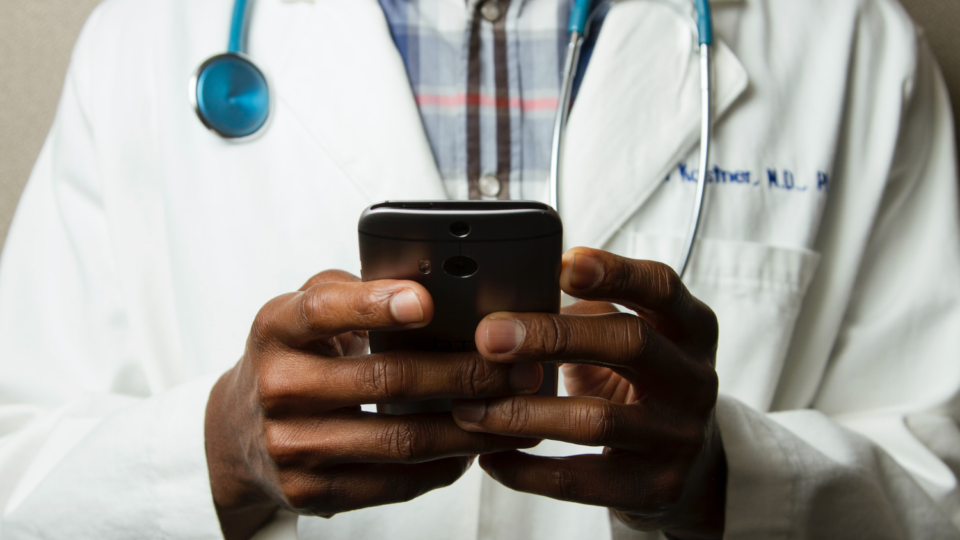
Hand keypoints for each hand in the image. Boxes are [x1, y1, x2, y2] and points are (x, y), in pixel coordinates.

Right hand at [205, 270, 541, 539]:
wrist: (235, 434)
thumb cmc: (290, 359)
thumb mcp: (302, 313)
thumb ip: (353, 292)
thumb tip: (431, 283)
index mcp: (276, 329)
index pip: (323, 310)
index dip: (375, 305)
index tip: (426, 301)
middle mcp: (278, 387)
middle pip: (385, 380)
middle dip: (463, 373)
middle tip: (516, 367)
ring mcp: (292, 446)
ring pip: (400, 440)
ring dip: (468, 427)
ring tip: (513, 411)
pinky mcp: (310, 492)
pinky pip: (393, 483)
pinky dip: (442, 467)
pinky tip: (472, 449)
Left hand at [451, 248, 724, 538]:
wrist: (692, 465)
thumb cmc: (641, 383)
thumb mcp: (632, 338)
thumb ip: (588, 313)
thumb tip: (506, 297)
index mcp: (690, 328)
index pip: (661, 287)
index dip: (614, 272)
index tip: (562, 264)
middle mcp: (695, 379)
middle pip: (630, 343)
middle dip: (552, 336)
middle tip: (488, 337)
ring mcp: (680, 437)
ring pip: (597, 419)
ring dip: (523, 412)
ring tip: (470, 407)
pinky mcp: (656, 488)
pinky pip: (580, 481)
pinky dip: (526, 470)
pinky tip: (490, 457)